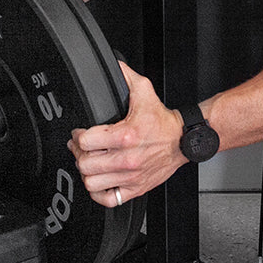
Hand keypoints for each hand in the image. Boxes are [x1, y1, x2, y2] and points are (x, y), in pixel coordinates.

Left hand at [69, 62, 185, 206]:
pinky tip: (100, 180)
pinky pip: (107, 199)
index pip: (86, 141)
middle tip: (82, 148)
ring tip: (90, 163)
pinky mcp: (136, 188)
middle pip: (85, 163)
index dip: (78, 136)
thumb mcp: (144, 91)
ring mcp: (131, 176)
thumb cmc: (163, 122)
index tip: (80, 134)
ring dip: (87, 173)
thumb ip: (126, 75)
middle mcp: (127, 159)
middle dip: (78, 153)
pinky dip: (98, 192)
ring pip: (92, 183)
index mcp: (126, 135)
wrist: (184, 140)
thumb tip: (113, 64)